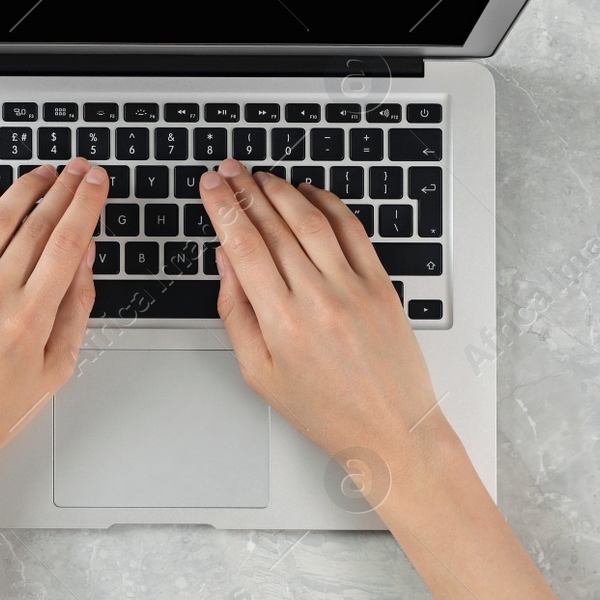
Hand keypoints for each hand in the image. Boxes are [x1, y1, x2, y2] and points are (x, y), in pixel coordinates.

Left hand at [0, 159, 108, 494]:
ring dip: (24, 189)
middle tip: (79, 169)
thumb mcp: (55, 370)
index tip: (97, 181)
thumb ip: (75, 310)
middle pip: (37, 224)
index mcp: (32, 320)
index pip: (68, 242)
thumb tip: (85, 259)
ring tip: (43, 174)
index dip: (87, 204)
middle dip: (64, 188)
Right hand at [200, 158, 456, 489]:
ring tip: (261, 177)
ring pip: (311, 221)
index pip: (244, 246)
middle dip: (245, 191)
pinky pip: (352, 231)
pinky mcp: (381, 285)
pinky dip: (328, 205)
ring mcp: (353, 288)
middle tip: (228, 171)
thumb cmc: (324, 409)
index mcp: (281, 323)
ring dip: (282, 191)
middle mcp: (317, 299)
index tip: (210, 185)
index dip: (222, 208)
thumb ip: (236, 312)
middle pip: (274, 226)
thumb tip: (226, 260)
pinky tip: (309, 195)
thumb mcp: (259, 372)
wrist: (390, 429)